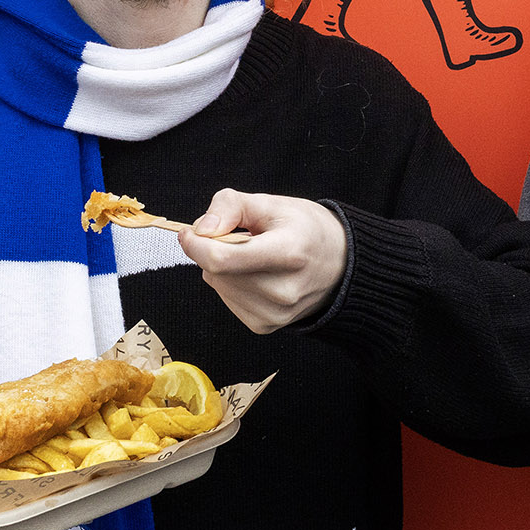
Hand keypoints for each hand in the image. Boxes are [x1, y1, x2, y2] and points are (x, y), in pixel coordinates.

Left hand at [181, 189, 346, 333]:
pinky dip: (231, 284)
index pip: (221, 259)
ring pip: (218, 285)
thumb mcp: (272, 203)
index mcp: (288, 253)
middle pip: (217, 272)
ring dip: (222, 268)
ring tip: (253, 256)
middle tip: (237, 237)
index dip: (195, 244)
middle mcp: (282, 291)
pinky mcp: (265, 326)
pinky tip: (255, 274)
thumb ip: (231, 206)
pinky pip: (227, 300)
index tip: (190, 231)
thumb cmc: (305, 229)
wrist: (340, 264)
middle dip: (213, 250)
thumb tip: (201, 229)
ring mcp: (274, 314)